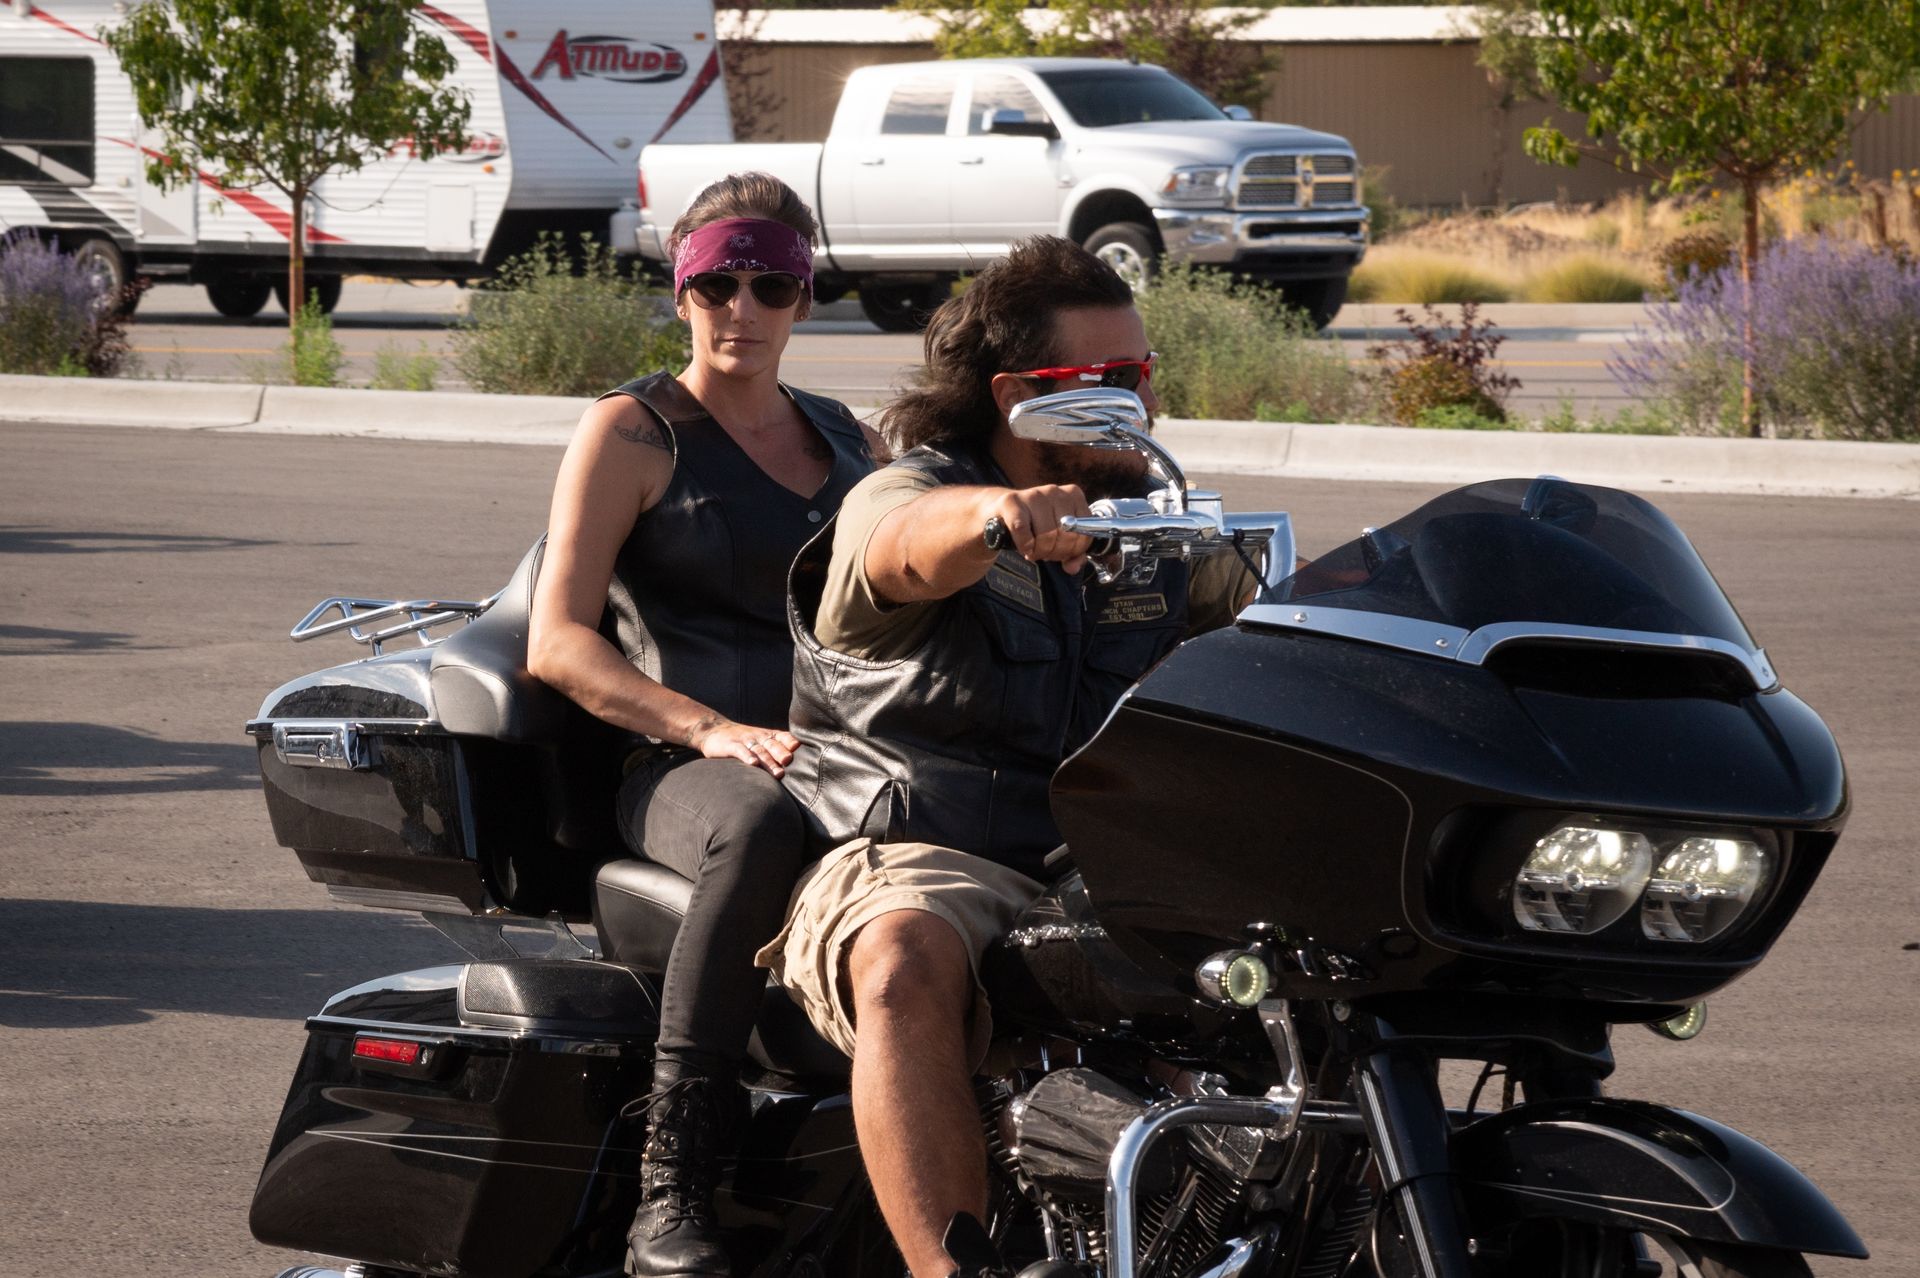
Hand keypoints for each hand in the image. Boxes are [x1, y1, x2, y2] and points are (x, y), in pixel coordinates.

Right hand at [689, 718, 799, 776]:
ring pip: (759, 751)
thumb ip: (775, 749)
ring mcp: (744, 740)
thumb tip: (796, 766)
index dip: (790, 742)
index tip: (798, 748)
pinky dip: (747, 757)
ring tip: (778, 773)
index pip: (782, 736)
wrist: (713, 730)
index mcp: (768, 735)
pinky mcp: (730, 745)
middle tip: (789, 761)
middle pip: (772, 745)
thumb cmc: (742, 740)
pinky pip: (740, 751)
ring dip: (769, 762)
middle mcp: (758, 737)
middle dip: (781, 753)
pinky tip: (753, 764)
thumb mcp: (759, 740)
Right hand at [979, 485, 1094, 573]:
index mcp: (1073, 496)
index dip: (1073, 550)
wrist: (999, 512)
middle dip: (1055, 553)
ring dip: (1039, 551)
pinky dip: (1024, 544)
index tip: (1061, 552)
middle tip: (1044, 553)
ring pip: (1046, 535)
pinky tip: (1022, 546)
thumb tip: (1074, 567)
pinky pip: (1023, 530)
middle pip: (1067, 535)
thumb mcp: (1058, 538)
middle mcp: (1055, 491)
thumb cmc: (1033, 525)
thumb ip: (1073, 554)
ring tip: (1033, 549)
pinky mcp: (1011, 502)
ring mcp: (1033, 494)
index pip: (1085, 532)